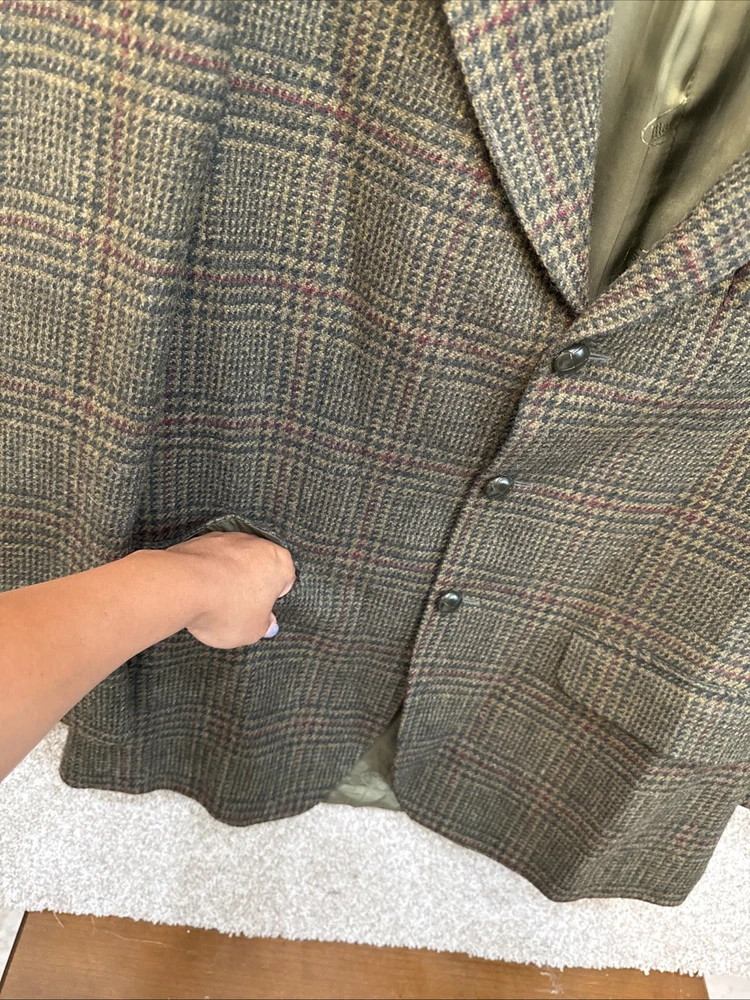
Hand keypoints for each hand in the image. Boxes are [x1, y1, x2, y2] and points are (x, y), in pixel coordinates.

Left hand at [165, 531, 295, 648]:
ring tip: (214, 602)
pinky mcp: (200, 540)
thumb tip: (267, 623)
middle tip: (239, 609)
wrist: (183, 586)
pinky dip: (207, 571)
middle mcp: (256, 544)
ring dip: (228, 576)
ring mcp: (226, 538)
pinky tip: (198, 591)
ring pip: (233, 561)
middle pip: (258, 567)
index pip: (285, 580)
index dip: (272, 599)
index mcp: (279, 562)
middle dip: (250, 585)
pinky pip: (210, 559)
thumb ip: (264, 626)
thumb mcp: (252, 631)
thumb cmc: (226, 608)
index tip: (261, 611)